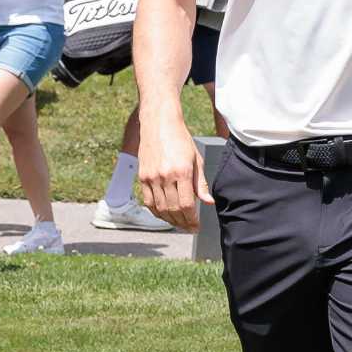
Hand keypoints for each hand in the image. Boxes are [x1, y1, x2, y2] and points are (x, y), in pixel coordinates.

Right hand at [136, 117, 209, 232]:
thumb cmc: (181, 140)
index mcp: (182, 172)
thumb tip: (208, 202)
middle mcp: (165, 176)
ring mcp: (151, 177)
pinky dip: (156, 212)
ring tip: (178, 224)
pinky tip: (164, 215)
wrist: (159, 123)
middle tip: (189, 228)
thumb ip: (201, 183)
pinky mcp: (142, 177)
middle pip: (173, 209)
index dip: (191, 219)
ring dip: (170, 220)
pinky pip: (148, 201)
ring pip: (160, 208)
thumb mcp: (196, 159)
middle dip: (182, 223)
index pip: (186, 204)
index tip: (196, 226)